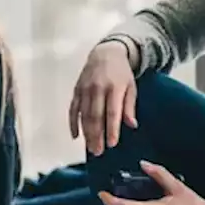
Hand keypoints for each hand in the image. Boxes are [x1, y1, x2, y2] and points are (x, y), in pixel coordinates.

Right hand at [69, 40, 137, 154]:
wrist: (106, 53)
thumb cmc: (121, 73)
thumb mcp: (131, 86)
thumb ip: (129, 106)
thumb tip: (131, 125)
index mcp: (114, 87)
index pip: (112, 112)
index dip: (112, 129)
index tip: (112, 144)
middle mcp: (98, 88)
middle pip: (96, 116)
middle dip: (96, 135)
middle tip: (98, 152)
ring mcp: (85, 89)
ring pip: (84, 115)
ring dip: (86, 133)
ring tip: (90, 148)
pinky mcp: (77, 90)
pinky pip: (73, 109)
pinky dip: (73, 123)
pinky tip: (75, 136)